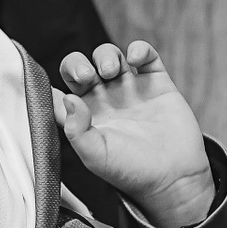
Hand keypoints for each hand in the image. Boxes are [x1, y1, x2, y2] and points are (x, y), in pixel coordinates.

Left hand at [55, 41, 213, 227]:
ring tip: (112, 71)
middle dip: (78, 64)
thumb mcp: (95, 155)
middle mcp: (105, 101)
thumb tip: (68, 98)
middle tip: (87, 76)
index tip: (62, 92)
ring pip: (109, 56)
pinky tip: (135, 58)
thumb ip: (75, 129)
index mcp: (85, 118)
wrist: (173, 178)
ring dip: (106, 55)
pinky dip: (139, 49)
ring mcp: (130, 90)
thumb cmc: (132, 172)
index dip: (53, 86)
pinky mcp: (156, 83)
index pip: (60, 92)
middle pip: (80, 67)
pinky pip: (145, 55)